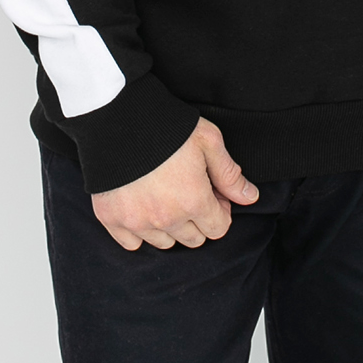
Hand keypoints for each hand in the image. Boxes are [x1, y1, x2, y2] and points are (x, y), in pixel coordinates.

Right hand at [92, 119, 257, 250]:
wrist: (118, 119)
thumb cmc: (168, 127)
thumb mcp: (208, 141)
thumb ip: (229, 174)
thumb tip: (250, 197)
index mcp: (194, 201)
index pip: (218, 229)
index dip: (220, 210)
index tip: (211, 194)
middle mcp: (166, 219)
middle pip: (193, 239)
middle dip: (197, 219)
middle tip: (189, 192)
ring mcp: (137, 222)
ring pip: (164, 243)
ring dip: (170, 227)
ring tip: (165, 197)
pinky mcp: (112, 219)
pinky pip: (133, 243)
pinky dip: (139, 231)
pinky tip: (142, 207)